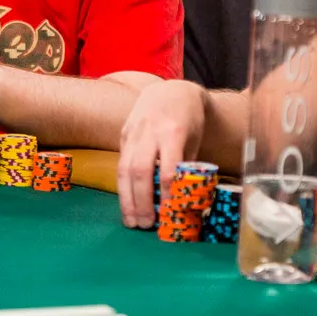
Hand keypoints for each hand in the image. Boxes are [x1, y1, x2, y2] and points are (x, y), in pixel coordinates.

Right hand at [116, 79, 206, 228]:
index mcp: (173, 132)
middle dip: (142, 201)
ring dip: (127, 199)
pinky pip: (121, 163)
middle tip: (146, 224)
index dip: (167, 194)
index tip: (170, 214)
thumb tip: (183, 200)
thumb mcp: (195, 140)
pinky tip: (127, 203)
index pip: (168, 168)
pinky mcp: (124, 134)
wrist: (171, 91)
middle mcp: (150, 131)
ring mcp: (134, 132)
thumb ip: (186, 167)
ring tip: (132, 221)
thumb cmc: (189, 119)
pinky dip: (123, 186)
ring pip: (125, 169)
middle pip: (141, 171)